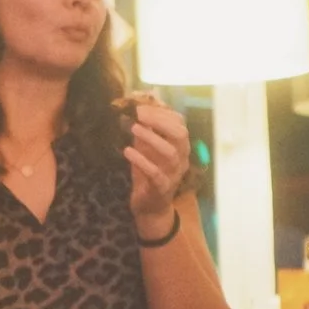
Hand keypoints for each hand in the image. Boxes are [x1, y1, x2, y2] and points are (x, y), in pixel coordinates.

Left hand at [122, 95, 192, 232]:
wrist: (150, 207)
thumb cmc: (149, 173)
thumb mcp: (147, 148)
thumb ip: (147, 128)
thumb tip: (142, 102)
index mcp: (180, 147)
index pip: (180, 124)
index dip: (163, 113)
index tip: (142, 105)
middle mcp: (181, 159)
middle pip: (180, 135)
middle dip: (160, 122)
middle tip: (139, 114)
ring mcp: (174, 174)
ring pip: (170, 153)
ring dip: (151, 138)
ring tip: (133, 128)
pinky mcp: (162, 188)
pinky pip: (156, 173)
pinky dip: (142, 160)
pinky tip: (128, 151)